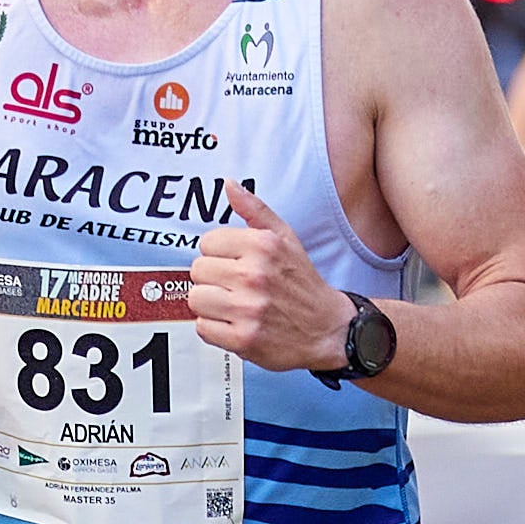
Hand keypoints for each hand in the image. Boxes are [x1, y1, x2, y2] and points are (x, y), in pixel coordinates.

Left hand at [188, 183, 352, 373]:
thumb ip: (255, 210)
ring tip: (233, 305)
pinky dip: (215, 328)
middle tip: (235, 287)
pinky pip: (203, 327)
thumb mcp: (286, 238)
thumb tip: (229, 185)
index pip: (207, 242)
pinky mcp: (243, 338)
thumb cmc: (303, 284)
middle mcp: (254, 275)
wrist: (328, 329)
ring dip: (211, 304)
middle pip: (197, 270)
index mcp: (262, 246)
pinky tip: (235, 323)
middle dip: (213, 279)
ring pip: (196, 298)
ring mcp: (248, 308)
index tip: (235, 264)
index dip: (218, 255)